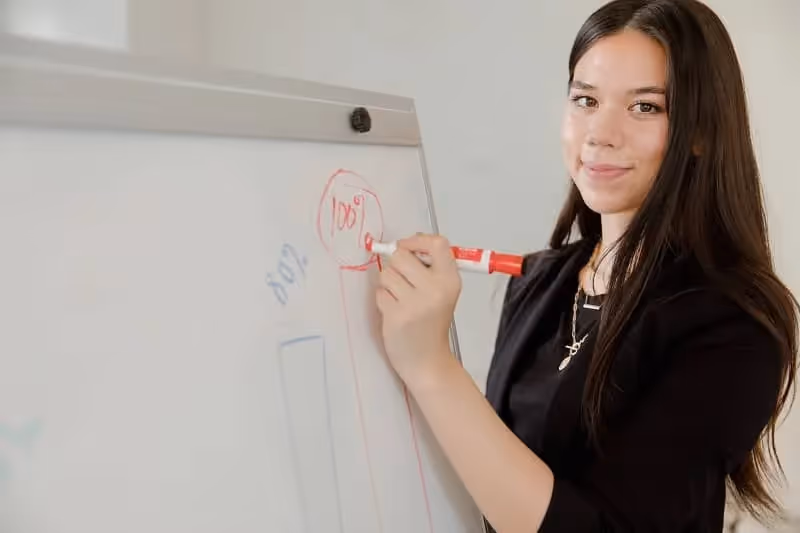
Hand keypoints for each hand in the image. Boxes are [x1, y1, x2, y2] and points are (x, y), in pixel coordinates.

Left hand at [375, 233, 461, 386]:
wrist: (428, 360)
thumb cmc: (431, 323)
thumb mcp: (443, 292)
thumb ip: (429, 267)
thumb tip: (403, 244)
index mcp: (450, 280)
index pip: (437, 243)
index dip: (417, 240)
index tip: (408, 248)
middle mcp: (435, 290)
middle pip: (401, 255)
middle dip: (396, 265)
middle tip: (403, 281)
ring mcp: (415, 303)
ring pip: (386, 273)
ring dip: (388, 284)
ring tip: (400, 299)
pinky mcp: (397, 316)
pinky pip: (379, 293)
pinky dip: (383, 300)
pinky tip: (394, 311)